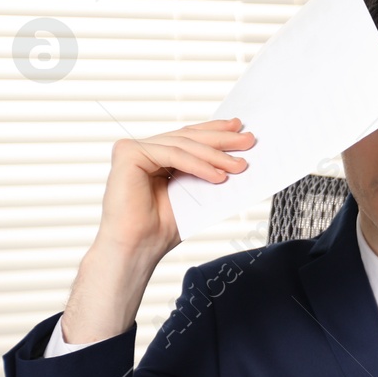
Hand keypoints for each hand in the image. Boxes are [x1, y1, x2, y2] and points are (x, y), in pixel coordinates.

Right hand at [98, 116, 255, 257]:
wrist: (139, 249)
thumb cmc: (162, 228)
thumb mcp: (196, 194)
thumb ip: (210, 173)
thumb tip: (240, 160)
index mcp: (156, 157)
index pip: (188, 137)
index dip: (215, 130)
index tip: (240, 127)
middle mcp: (143, 150)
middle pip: (187, 137)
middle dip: (222, 139)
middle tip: (249, 139)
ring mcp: (133, 150)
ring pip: (183, 145)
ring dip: (216, 155)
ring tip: (239, 166)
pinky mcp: (128, 154)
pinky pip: (172, 154)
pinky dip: (198, 165)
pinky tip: (218, 176)